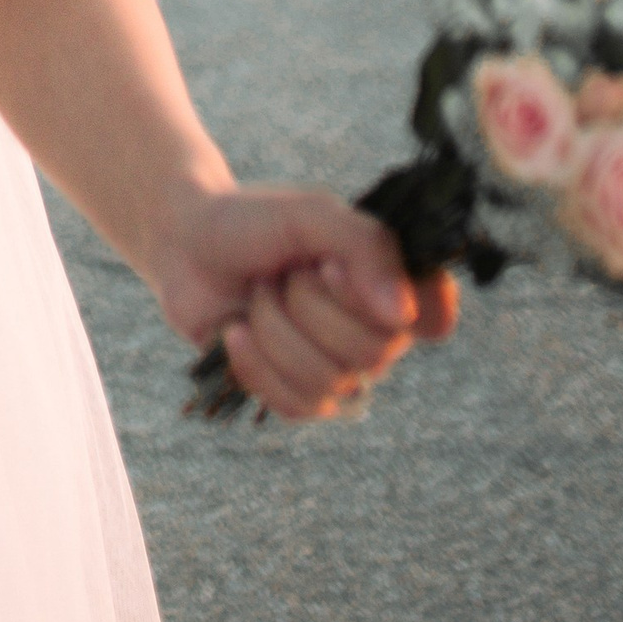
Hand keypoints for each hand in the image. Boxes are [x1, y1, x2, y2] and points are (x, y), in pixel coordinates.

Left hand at [147, 184, 460, 420]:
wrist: (186, 244)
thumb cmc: (253, 222)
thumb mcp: (311, 215)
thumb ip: (365, 247)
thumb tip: (400, 313)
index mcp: (389, 282)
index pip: (436, 319)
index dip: (394, 304)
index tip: (333, 266)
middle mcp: (373, 330)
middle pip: (373, 352)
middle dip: (307, 304)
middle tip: (283, 273)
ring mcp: (337, 366)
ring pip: (330, 380)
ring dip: (275, 328)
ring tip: (258, 296)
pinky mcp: (298, 393)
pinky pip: (299, 406)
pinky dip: (257, 364)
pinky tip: (235, 332)